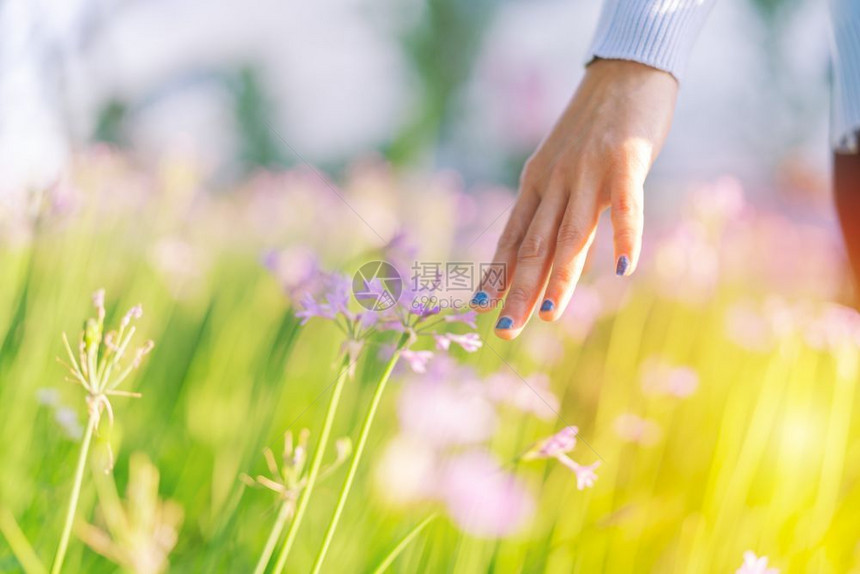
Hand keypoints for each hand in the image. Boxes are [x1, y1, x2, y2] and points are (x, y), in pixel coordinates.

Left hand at [471, 59, 678, 339]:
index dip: (495, 274)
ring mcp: (589, 172)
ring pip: (571, 234)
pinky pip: (625, 205)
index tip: (478, 307)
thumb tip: (555, 255)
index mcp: (536, 183)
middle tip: (503, 331)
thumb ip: (558, 207)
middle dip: (517, 292)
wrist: (625, 69)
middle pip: (534, 246)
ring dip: (559, 278)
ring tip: (548, 316)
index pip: (512, 238)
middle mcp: (555, 182)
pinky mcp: (625, 160)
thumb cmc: (595, 125)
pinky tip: (622, 269)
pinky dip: (625, 236)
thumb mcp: (563, 165)